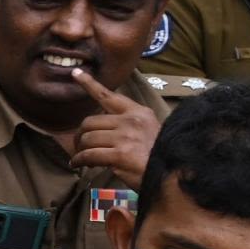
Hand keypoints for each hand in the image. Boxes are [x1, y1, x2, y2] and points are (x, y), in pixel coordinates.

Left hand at [70, 67, 160, 187]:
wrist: (174, 174)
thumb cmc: (158, 156)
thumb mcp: (148, 132)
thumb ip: (127, 125)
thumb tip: (100, 130)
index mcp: (139, 113)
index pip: (109, 96)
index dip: (90, 85)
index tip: (75, 74)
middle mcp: (132, 121)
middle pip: (90, 122)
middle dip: (81, 135)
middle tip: (81, 146)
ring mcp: (126, 137)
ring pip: (87, 138)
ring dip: (80, 149)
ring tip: (82, 158)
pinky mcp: (120, 154)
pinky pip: (88, 155)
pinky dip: (79, 161)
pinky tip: (78, 165)